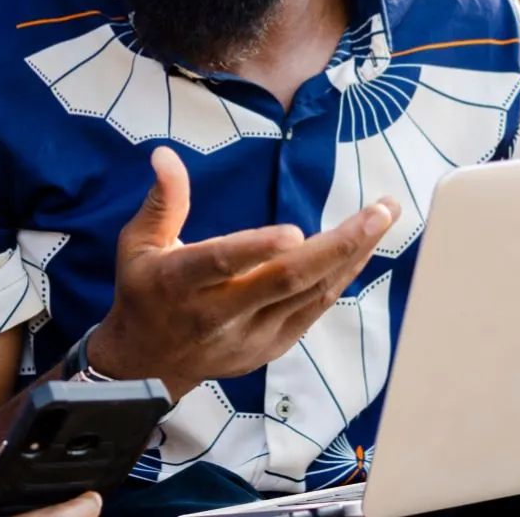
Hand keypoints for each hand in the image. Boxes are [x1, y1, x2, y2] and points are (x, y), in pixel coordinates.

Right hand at [89, 147, 399, 401]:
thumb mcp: (137, 243)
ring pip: (309, 295)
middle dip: (337, 245)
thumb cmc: (144, 291)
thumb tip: (166, 155)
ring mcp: (250, 335)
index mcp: (180, 282)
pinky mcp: (271, 346)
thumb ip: (162, 201)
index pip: (222, 264)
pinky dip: (341, 277)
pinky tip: (362, 249)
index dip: (257, 249)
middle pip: (285, 281)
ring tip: (383, 217)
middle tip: (378, 212)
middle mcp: (218, 313)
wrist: (149, 364)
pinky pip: (314, 308)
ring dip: (351, 256)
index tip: (295, 231)